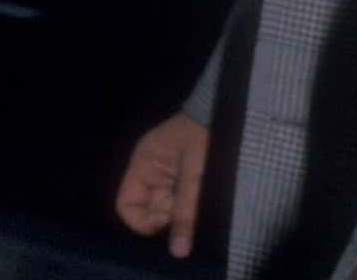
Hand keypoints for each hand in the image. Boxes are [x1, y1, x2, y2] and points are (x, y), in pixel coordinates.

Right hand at [114, 111, 208, 257]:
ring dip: (184, 207)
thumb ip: (186, 210)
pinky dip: (193, 201)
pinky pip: (183, 197)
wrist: (229, 106)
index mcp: (144, 163)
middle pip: (150, 208)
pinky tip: (204, 191)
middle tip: (190, 201)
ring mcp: (169, 171)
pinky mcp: (187, 172)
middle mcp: (152, 169)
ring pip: (169, 205)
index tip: (167, 219)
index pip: (126, 204)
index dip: (142, 220)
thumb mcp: (195, 173)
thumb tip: (179, 250)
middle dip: (169, 212)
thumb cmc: (205, 132)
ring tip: (200, 189)